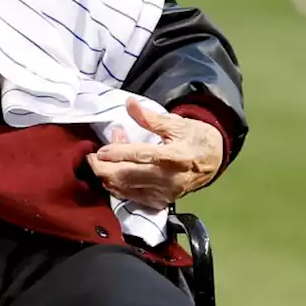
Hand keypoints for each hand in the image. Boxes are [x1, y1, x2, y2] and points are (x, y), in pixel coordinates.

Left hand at [86, 98, 222, 209]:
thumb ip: (150, 118)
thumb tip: (129, 103)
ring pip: (125, 189)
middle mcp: (169, 179)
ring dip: (108, 175)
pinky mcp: (160, 202)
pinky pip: (130, 197)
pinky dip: (117, 185)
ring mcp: (165, 194)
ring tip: (103, 160)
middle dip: (103, 168)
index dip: (117, 153)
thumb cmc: (194, 138)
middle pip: (127, 177)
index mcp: (175, 157)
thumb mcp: (176, 123)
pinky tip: (114, 172)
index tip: (99, 150)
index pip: (140, 156)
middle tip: (91, 156)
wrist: (213, 161)